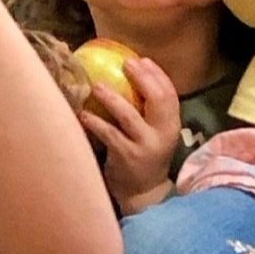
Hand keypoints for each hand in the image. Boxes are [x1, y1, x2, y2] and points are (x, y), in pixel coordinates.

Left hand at [79, 56, 182, 213]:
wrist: (143, 194)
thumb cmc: (146, 156)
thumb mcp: (156, 133)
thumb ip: (149, 111)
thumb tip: (131, 75)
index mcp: (172, 125)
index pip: (170, 94)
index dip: (156, 74)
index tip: (140, 59)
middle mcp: (163, 134)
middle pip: (157, 100)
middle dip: (142, 78)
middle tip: (125, 64)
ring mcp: (145, 146)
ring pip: (129, 115)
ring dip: (112, 98)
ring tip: (97, 86)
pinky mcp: (126, 157)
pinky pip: (108, 134)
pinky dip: (94, 122)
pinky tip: (83, 114)